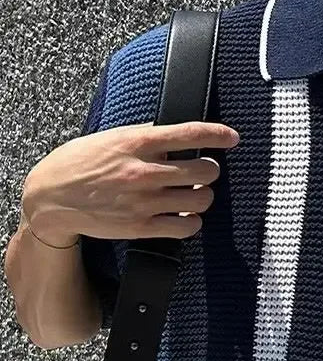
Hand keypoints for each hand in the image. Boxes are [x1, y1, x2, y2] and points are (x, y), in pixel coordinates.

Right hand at [21, 121, 239, 244]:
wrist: (51, 197)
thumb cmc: (80, 163)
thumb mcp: (111, 138)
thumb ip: (145, 137)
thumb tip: (175, 136)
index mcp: (136, 142)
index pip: (189, 134)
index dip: (217, 135)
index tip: (232, 138)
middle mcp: (144, 171)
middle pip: (205, 171)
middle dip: (210, 171)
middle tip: (203, 173)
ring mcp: (144, 201)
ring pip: (200, 199)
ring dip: (203, 197)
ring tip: (194, 194)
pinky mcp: (142, 227)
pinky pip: (186, 226)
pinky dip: (192, 222)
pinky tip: (185, 216)